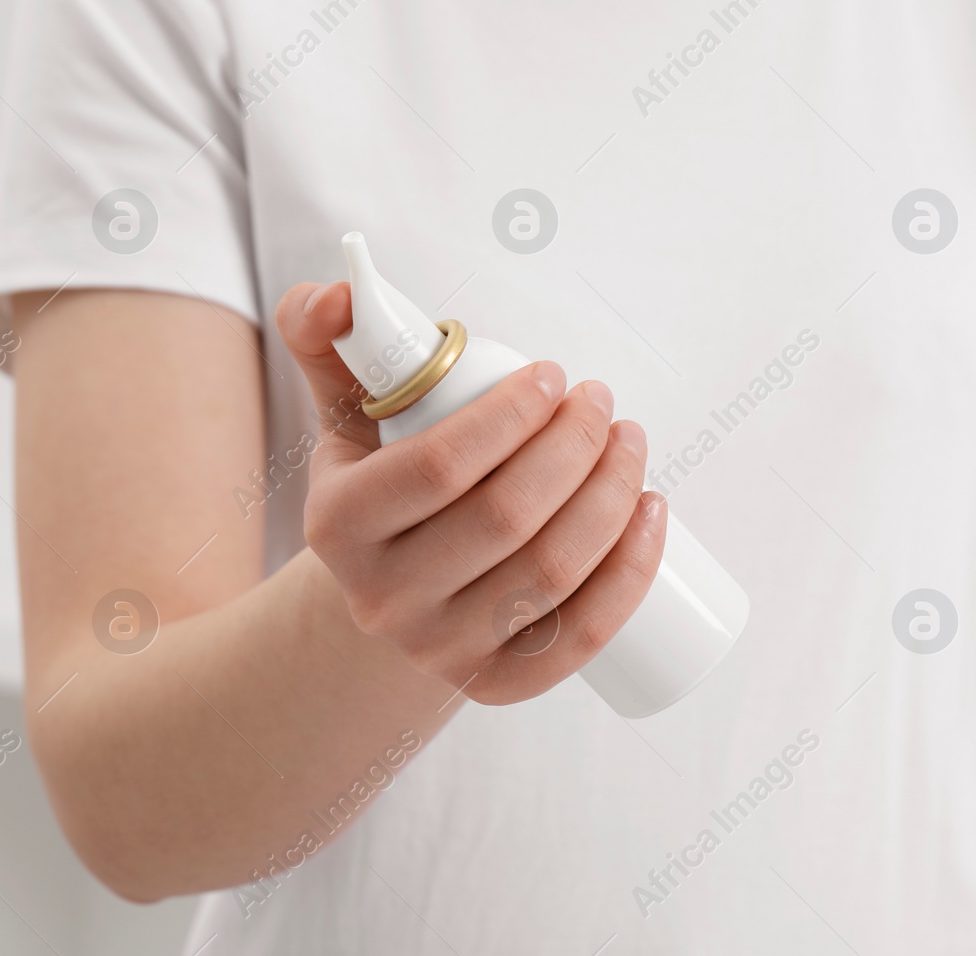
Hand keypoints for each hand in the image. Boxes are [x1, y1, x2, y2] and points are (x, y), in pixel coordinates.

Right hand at [275, 280, 666, 703]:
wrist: (383, 601)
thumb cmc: (381, 488)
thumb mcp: (342, 417)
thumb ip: (323, 336)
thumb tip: (339, 293)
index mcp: (340, 526)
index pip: (441, 464)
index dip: (512, 413)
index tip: (555, 375)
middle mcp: (385, 599)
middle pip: (508, 518)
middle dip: (575, 446)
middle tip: (603, 403)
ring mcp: (442, 649)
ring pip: (551, 573)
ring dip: (613, 497)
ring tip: (631, 442)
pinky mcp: (497, 683)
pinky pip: (579, 635)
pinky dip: (630, 573)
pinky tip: (653, 514)